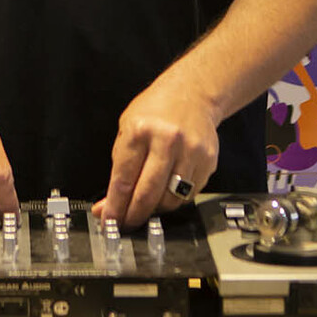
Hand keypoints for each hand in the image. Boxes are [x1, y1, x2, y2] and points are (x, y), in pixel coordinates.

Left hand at [93, 79, 217, 229]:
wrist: (193, 92)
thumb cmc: (156, 109)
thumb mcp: (127, 128)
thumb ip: (119, 166)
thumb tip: (108, 204)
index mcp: (140, 130)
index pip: (124, 179)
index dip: (115, 206)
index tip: (109, 221)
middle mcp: (167, 140)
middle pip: (148, 193)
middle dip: (134, 215)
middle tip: (126, 223)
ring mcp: (191, 151)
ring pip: (171, 199)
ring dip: (155, 210)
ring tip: (146, 206)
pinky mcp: (208, 160)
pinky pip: (189, 194)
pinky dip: (175, 199)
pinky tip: (167, 192)